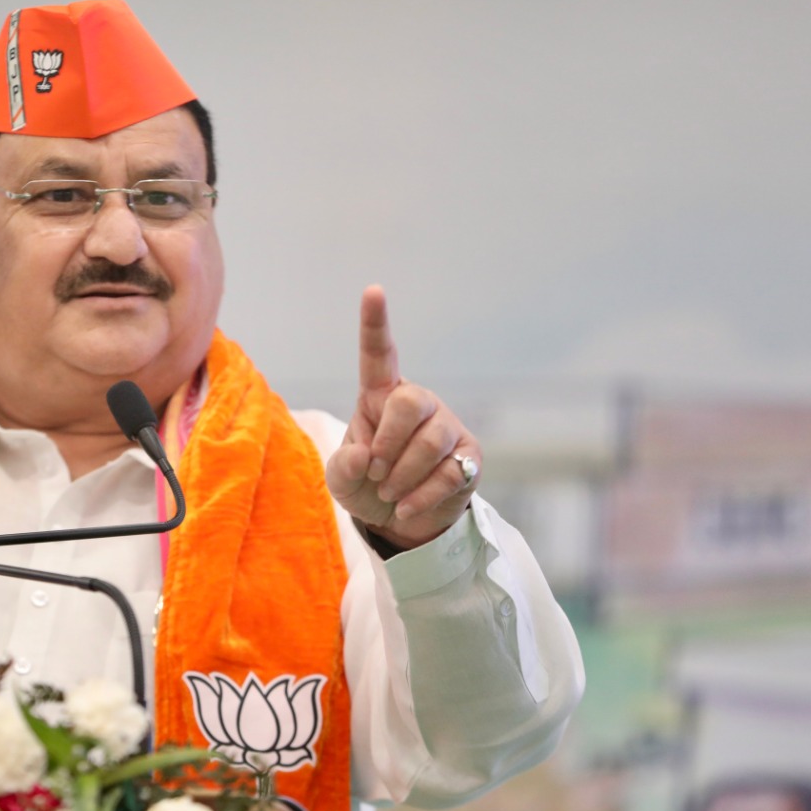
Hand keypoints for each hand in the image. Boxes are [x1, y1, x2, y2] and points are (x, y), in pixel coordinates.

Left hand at [324, 286, 480, 549]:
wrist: (399, 520)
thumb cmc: (366, 484)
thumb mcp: (341, 479)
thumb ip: (343, 467)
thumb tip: (363, 457)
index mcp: (380, 396)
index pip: (378, 356)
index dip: (375, 323)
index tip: (373, 290)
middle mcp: (417, 404)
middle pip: (410, 402)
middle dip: (388, 442)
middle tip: (374, 472)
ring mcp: (447, 428)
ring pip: (429, 443)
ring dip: (401, 476)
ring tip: (389, 493)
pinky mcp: (469, 456)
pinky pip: (447, 475)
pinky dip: (420, 497)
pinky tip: (407, 507)